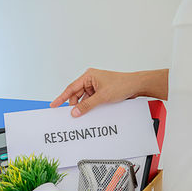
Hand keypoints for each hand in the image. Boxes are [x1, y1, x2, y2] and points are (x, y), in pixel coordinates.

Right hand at [50, 68, 167, 116]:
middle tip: (72, 114)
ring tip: (85, 113)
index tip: (54, 104)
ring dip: (84, 106)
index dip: (61, 97)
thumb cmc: (122, 84)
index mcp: (88, 76)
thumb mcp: (102, 97)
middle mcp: (91, 80)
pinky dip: (90, 106)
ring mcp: (96, 86)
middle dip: (75, 104)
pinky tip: (91, 111)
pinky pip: (91, 100)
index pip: (71, 88)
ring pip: (84, 99)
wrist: (137, 86)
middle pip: (77, 94)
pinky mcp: (101, 92)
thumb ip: (86, 105)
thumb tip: (75, 112)